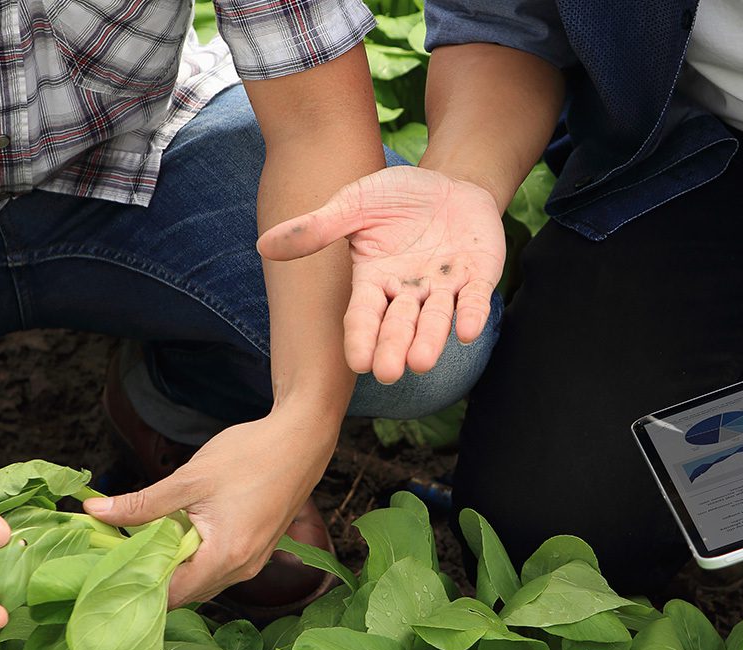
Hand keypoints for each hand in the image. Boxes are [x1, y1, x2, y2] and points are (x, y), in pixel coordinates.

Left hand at [84, 410, 333, 606]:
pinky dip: (194, 558)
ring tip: (142, 543)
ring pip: (202, 581)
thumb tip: (94, 512)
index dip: (137, 586)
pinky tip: (176, 534)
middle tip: (116, 556)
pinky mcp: (258, 550)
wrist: (302, 440)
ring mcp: (253, 562)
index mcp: (226, 556)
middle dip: (152, 578)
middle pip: (187, 593)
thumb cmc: (251, 456)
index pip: (172, 595)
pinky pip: (218, 568)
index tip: (107, 570)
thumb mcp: (189, 479)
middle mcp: (243, 569)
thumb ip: (142, 503)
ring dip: (174, 568)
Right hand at [257, 166, 505, 383]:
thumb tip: (264, 245)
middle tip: (388, 373)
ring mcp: (445, 287)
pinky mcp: (478, 277)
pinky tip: (468, 332)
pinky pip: (475, 300)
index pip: (364, 315)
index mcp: (375, 281)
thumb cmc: (396, 198)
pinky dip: (472, 315)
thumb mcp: (353, 205)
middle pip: (399, 325)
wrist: (448, 183)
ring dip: (430, 341)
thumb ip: (317, 228)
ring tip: (422, 363)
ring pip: (436, 320)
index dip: (362, 338)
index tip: (358, 362)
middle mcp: (409, 292)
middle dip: (394, 348)